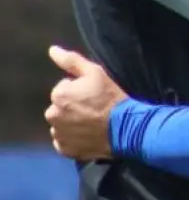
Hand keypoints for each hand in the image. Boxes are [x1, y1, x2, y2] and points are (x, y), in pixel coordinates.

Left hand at [44, 46, 127, 160]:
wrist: (125, 127)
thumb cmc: (110, 97)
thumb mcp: (95, 72)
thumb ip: (71, 60)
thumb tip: (52, 49)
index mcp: (58, 95)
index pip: (63, 89)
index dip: (79, 90)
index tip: (93, 94)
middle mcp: (52, 116)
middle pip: (60, 108)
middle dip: (72, 107)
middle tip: (93, 108)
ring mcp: (58, 134)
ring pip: (61, 125)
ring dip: (71, 123)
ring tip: (91, 122)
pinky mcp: (65, 150)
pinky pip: (64, 142)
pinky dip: (72, 139)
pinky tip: (87, 134)